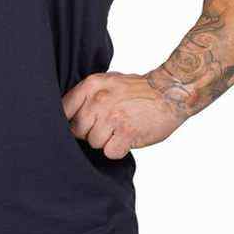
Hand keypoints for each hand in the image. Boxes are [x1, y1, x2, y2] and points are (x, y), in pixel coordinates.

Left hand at [62, 71, 185, 159]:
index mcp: (91, 86)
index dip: (68, 121)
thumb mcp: (107, 81)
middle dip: (88, 133)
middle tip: (105, 127)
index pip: (63, 109)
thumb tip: (65, 114)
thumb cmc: (137, 89)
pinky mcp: (127, 133)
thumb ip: (86, 95)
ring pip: (94, 143)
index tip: (77, 124)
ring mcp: (112, 117)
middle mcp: (98, 100)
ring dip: (105, 142)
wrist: (170, 91)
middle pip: (77, 130)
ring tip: (119, 130)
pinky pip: (110, 152)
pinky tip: (126, 139)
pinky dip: (118, 150)